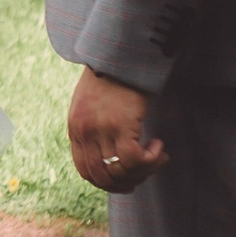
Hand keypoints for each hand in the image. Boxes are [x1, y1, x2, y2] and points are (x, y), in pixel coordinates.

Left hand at [68, 67, 167, 194]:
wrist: (120, 53)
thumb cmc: (111, 75)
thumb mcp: (92, 104)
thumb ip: (93, 128)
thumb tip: (109, 156)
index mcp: (75, 129)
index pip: (86, 171)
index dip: (107, 182)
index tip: (126, 180)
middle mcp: (85, 132)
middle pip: (103, 177)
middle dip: (127, 183)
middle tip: (145, 173)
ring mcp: (101, 130)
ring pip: (121, 172)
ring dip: (144, 171)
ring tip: (157, 157)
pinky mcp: (121, 125)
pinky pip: (135, 159)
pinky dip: (150, 159)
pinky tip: (160, 146)